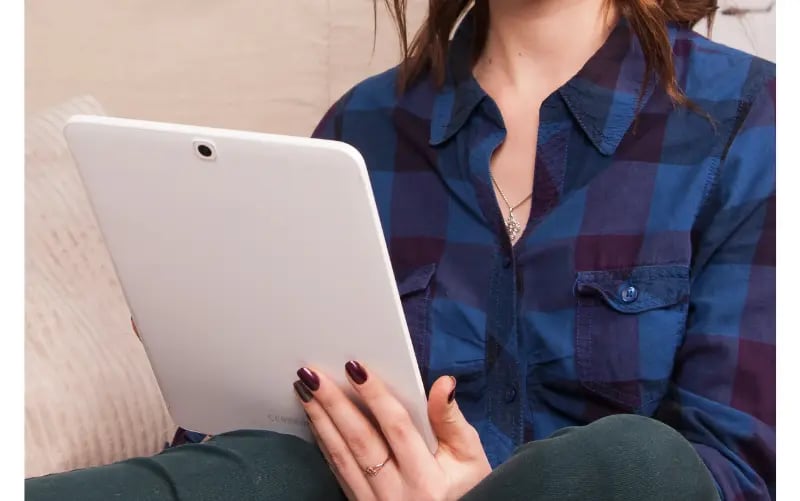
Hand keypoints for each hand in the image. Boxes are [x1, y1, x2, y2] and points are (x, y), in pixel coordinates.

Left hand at [293, 361, 490, 500]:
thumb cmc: (466, 492)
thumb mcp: (471, 459)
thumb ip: (452, 421)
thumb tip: (443, 384)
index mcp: (427, 479)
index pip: (397, 428)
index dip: (376, 396)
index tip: (355, 367)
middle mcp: (396, 494)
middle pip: (360, 440)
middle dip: (334, 404)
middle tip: (312, 373)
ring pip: (341, 456)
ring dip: (320, 420)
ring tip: (305, 390)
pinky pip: (338, 472)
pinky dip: (324, 443)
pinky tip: (315, 421)